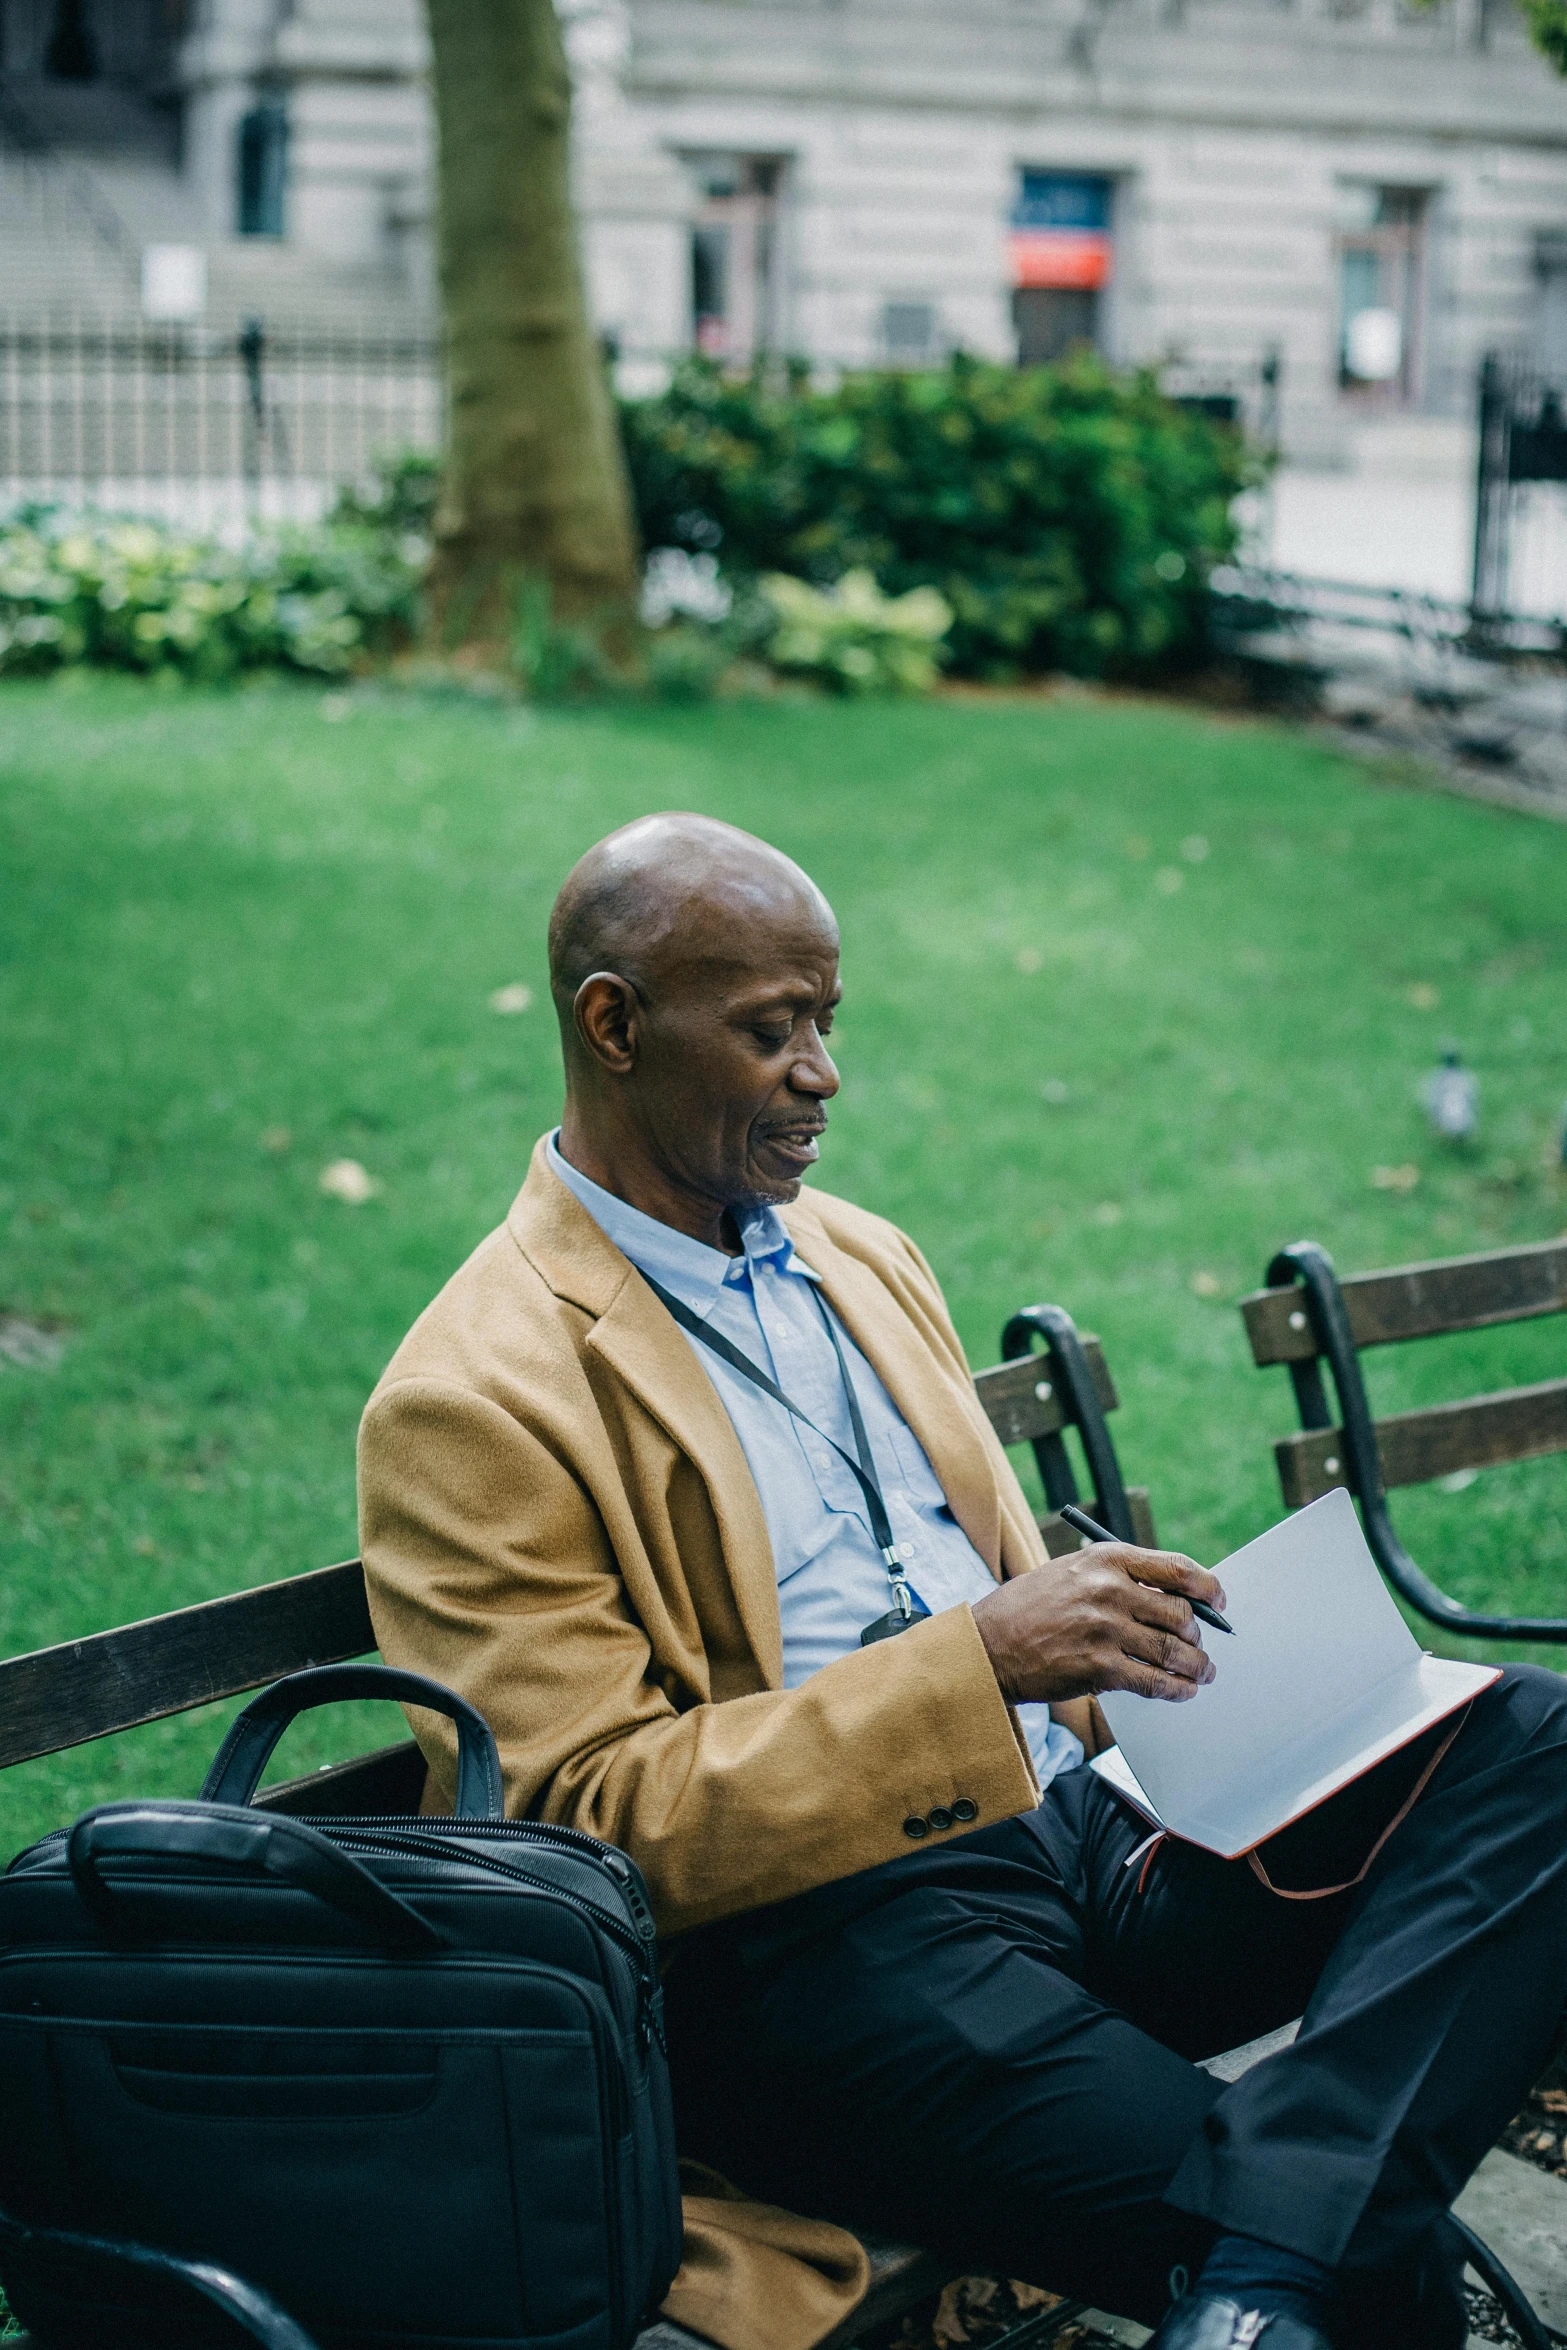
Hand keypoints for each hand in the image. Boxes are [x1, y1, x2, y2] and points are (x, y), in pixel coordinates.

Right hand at [971, 1543, 1227, 1706]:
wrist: (988, 1644)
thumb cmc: (1030, 1608)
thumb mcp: (1073, 1572)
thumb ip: (1120, 1579)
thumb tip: (1173, 1600)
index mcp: (1107, 1559)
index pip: (1177, 1568)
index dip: (1208, 1588)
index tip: (1218, 1603)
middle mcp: (1109, 1590)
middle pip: (1181, 1615)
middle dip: (1199, 1636)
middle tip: (1202, 1648)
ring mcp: (1105, 1630)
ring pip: (1173, 1651)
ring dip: (1196, 1667)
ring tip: (1202, 1673)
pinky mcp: (1100, 1668)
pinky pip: (1154, 1681)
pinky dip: (1176, 1690)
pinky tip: (1182, 1691)